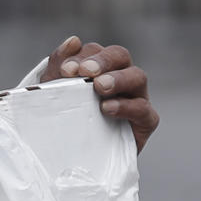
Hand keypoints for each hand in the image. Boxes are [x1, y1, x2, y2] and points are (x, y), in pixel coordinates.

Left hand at [45, 36, 159, 152]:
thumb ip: (59, 67)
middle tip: (86, 72)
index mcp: (100, 68)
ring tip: (99, 87)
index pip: (96, 51)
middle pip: (120, 55)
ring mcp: (136, 97)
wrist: (72, 159)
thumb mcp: (55, 94)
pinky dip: (127, 106)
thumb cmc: (66, 121)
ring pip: (137, 76)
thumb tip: (73, 41)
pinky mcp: (145, 121)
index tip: (66, 70)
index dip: (82, 56)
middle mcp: (121, 78)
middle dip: (102, 61)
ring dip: (118, 78)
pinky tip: (107, 109)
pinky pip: (144, 109)